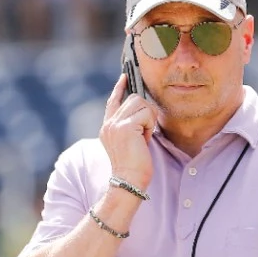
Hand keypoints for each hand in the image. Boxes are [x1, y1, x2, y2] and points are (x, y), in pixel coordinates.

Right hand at [101, 73, 155, 191]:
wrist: (128, 179)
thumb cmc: (134, 165)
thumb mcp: (128, 141)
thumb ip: (130, 125)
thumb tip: (144, 109)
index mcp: (107, 127)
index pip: (113, 101)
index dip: (119, 88)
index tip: (124, 77)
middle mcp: (109, 123)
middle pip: (134, 99)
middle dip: (145, 113)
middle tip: (144, 133)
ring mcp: (115, 124)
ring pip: (141, 104)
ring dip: (148, 119)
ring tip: (144, 136)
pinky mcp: (125, 126)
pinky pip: (147, 114)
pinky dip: (150, 126)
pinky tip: (144, 139)